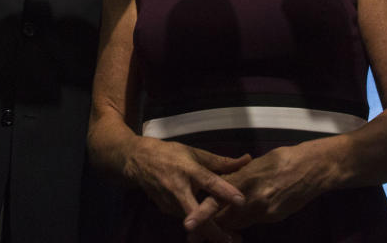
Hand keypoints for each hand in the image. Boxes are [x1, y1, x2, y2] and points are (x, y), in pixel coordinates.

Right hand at [124, 137, 249, 241]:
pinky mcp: (165, 210)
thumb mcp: (195, 153)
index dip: (225, 191)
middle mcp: (178, 188)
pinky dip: (199, 225)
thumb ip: (221, 161)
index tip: (241, 201)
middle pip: (197, 213)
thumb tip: (247, 159)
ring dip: (210, 232)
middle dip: (214, 230)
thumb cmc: (171, 154)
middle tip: (233, 240)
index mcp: (188, 170)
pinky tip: (212, 231)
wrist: (138, 161)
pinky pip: (186, 218)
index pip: (209, 182)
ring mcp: (169, 202)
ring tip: (230, 238)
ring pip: (193, 221)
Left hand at [186, 144, 332, 235]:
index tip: (188, 226)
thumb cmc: (284, 158)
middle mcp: (254, 200)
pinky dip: (244, 221)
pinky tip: (239, 219)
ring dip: (226, 228)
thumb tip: (224, 185)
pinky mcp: (275, 217)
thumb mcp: (256, 164)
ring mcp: (266, 211)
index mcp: (246, 180)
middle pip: (226, 219)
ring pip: (238, 224)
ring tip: (211, 234)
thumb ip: (239, 176)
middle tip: (192, 237)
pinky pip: (253, 221)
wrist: (314, 168)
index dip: (202, 214)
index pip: (218, 200)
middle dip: (209, 228)